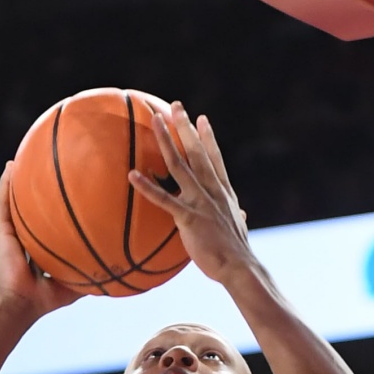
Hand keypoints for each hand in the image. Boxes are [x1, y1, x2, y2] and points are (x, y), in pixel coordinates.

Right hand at [0, 161, 79, 320]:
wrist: (23, 303)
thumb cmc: (48, 297)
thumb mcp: (77, 281)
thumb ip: (95, 271)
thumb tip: (123, 264)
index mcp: (41, 247)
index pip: (49, 223)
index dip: (57, 207)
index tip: (70, 188)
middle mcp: (25, 237)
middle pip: (31, 208)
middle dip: (36, 189)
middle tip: (45, 165)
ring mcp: (11, 233)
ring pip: (13, 200)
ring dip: (16, 179)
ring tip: (22, 157)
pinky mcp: (1, 231)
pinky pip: (3, 203)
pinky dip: (5, 185)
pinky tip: (10, 167)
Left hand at [129, 101, 258, 288]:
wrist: (239, 267)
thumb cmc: (235, 252)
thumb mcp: (237, 227)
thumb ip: (236, 216)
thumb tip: (242, 214)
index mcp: (223, 193)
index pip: (215, 159)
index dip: (207, 138)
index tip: (201, 118)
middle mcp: (212, 191)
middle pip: (196, 153)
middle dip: (185, 128)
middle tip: (175, 106)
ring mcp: (200, 202)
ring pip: (179, 166)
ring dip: (166, 141)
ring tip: (155, 121)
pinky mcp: (189, 218)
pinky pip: (164, 200)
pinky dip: (147, 187)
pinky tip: (132, 175)